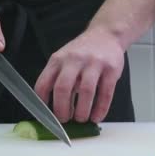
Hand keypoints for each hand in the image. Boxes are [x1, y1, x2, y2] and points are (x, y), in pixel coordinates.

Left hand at [35, 0, 154, 122]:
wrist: (106, 34)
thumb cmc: (82, 52)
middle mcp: (74, 60)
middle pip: (63, 88)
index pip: (44, 83)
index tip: (46, 115)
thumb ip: (57, 79)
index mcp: (58, 60)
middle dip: (62, 109)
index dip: (43, 102)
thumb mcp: (64, 59)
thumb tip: (52, 108)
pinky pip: (105, 93)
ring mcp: (94, 63)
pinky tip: (97, 116)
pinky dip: (100, 108)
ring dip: (82, 110)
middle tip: (65, 120)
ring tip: (81, 119)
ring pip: (86, 91)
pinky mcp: (111, 69)